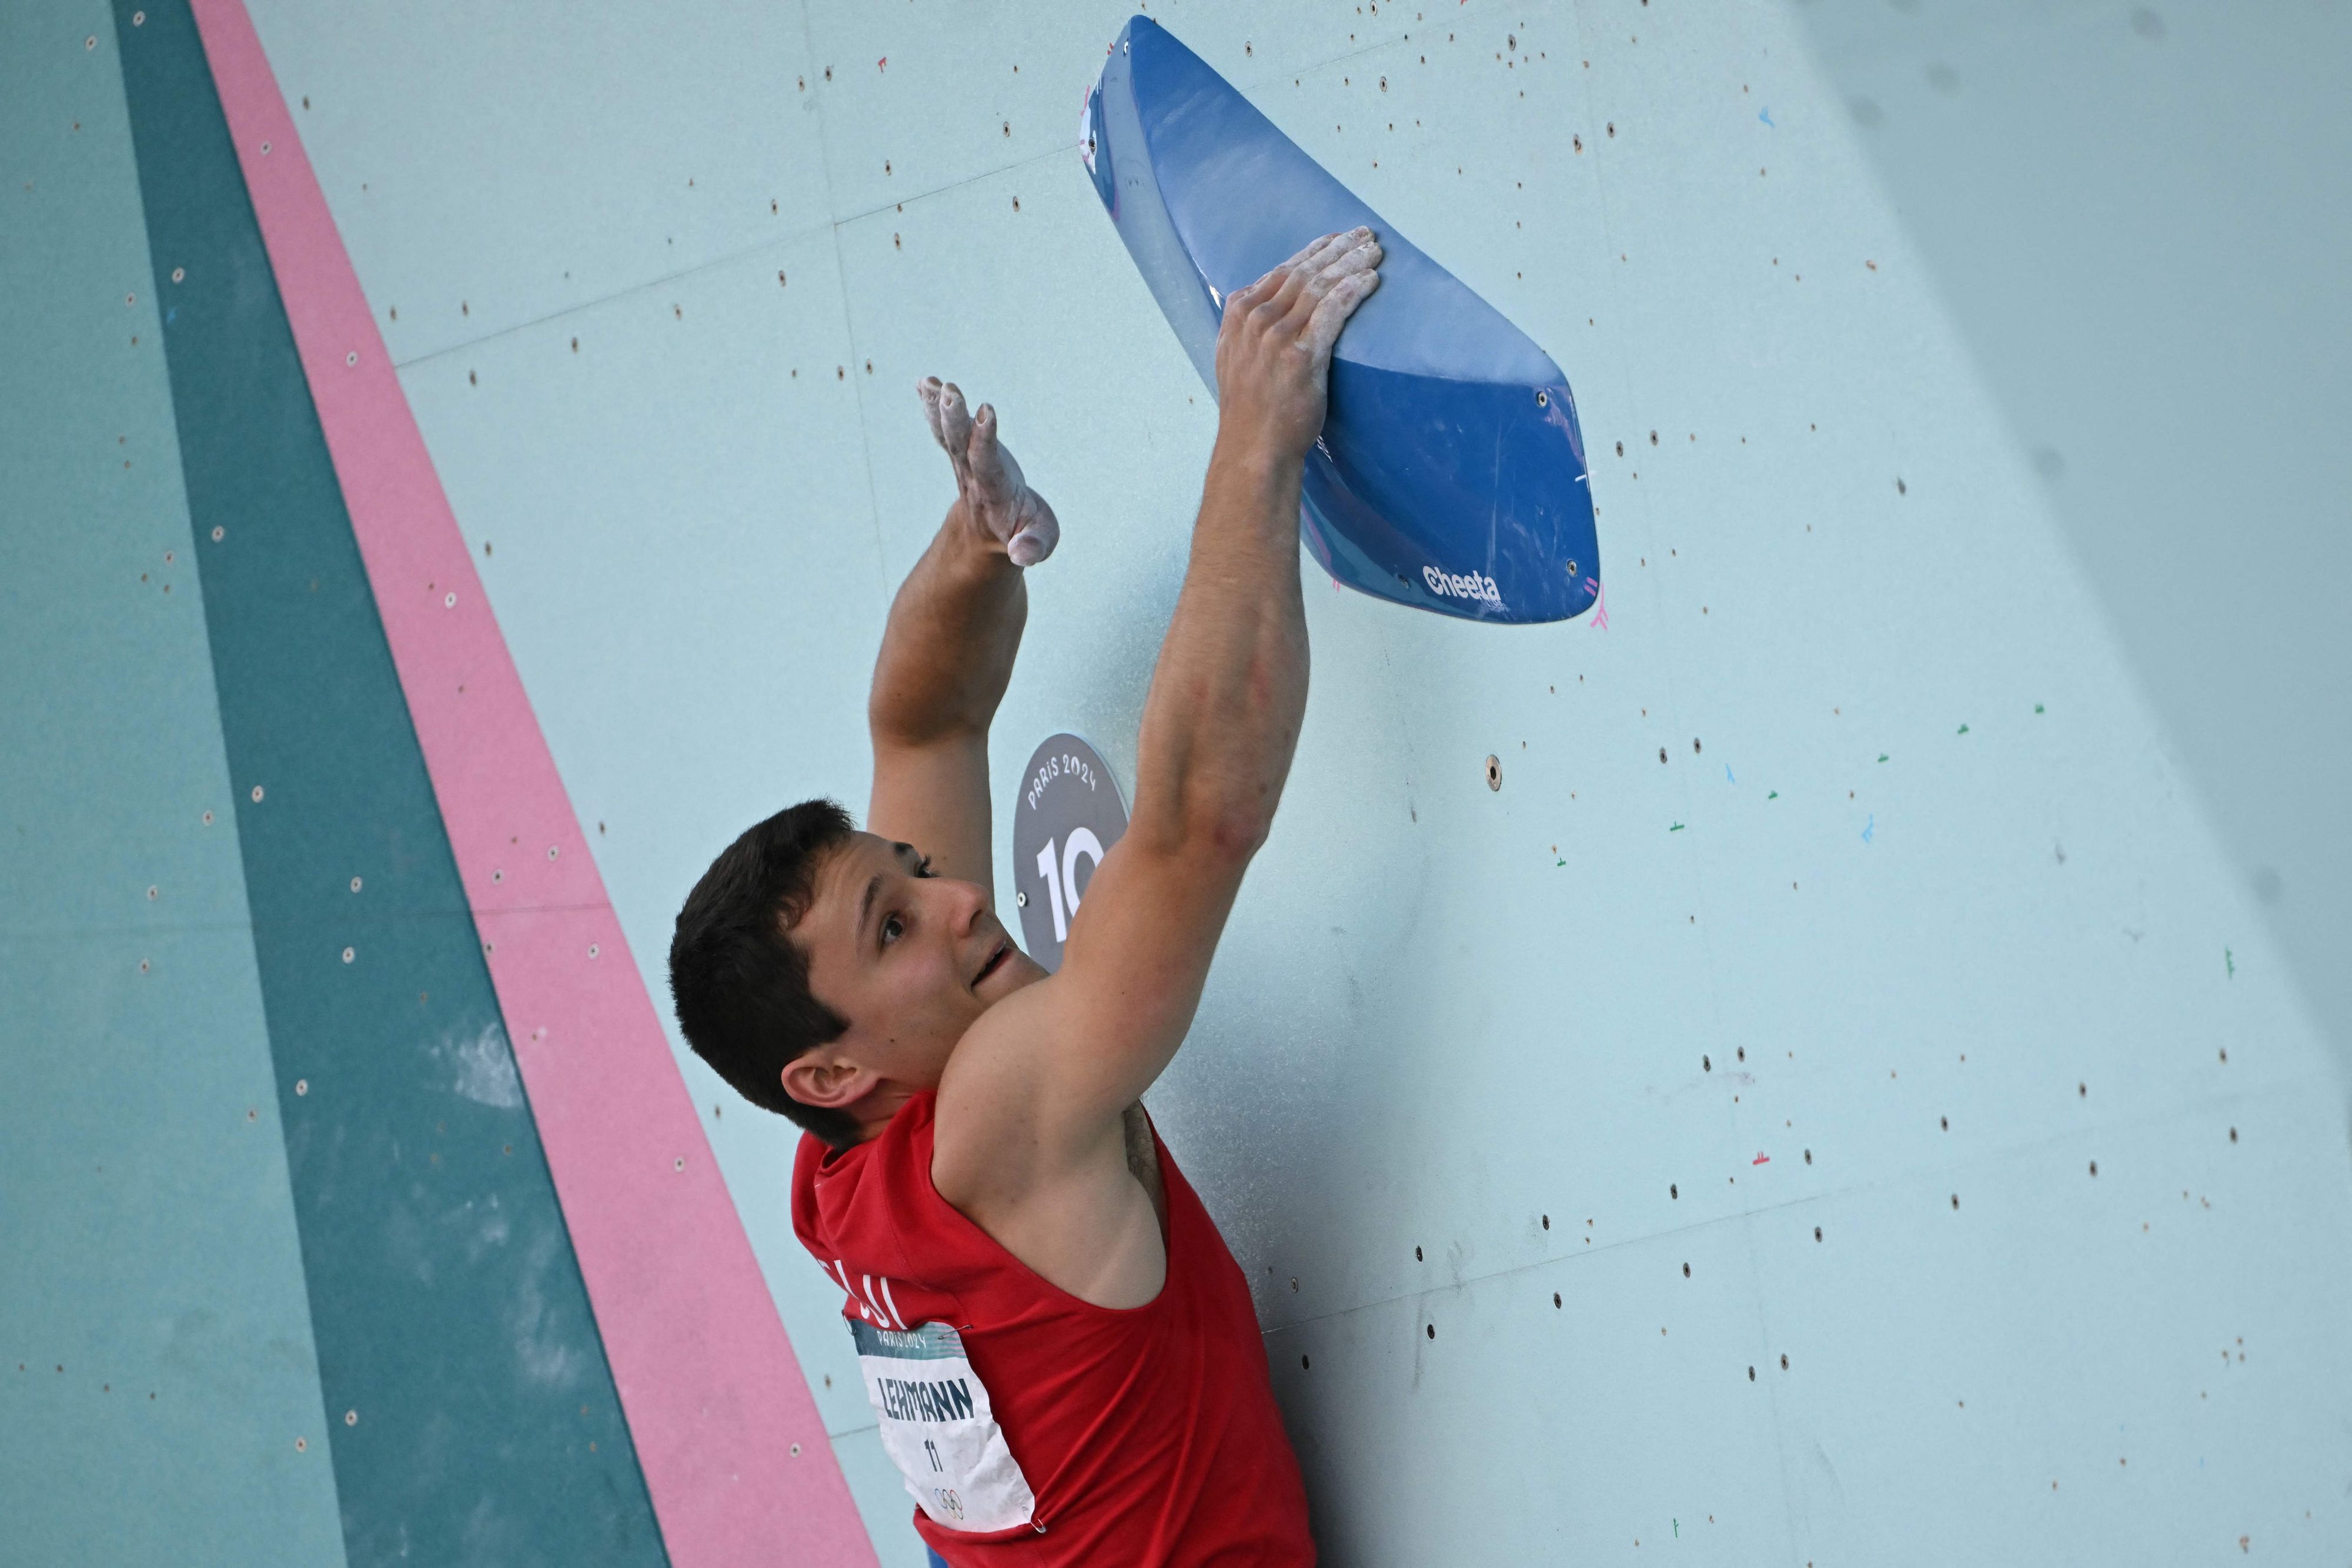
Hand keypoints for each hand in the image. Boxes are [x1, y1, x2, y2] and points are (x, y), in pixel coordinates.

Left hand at [918, 376, 1060, 566]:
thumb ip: (1034, 546)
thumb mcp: (1038, 543)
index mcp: (995, 495)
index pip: (986, 465)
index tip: (986, 412)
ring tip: (930, 382)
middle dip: (954, 420)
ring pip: (948, 436)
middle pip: (960, 446)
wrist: (989, 536)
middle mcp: (973, 477)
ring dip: (937, 409)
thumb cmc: (1023, 534)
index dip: (985, 440)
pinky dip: (933, 407)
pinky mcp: (962, 453)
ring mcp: (964, 464)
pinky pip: (944, 430)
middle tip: (949, 393)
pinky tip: (925, 383)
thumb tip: (1023, 553)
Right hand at [1211, 228, 1381, 462]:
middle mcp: (1256, 320)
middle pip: (1304, 272)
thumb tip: (1270, 308)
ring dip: (1351, 264)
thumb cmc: (1251, 411)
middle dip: (1338, 250)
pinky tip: (1370, 280)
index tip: (1335, 240)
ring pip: (1320, 286)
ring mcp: (1277, 337)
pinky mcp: (1301, 356)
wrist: (1253, 447)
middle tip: (1365, 236)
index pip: (1281, 271)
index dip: (1312, 251)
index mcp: (1239, 315)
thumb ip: (1247, 330)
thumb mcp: (1234, 359)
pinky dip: (1353, 291)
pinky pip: (1332, 311)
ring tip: (1374, 253)